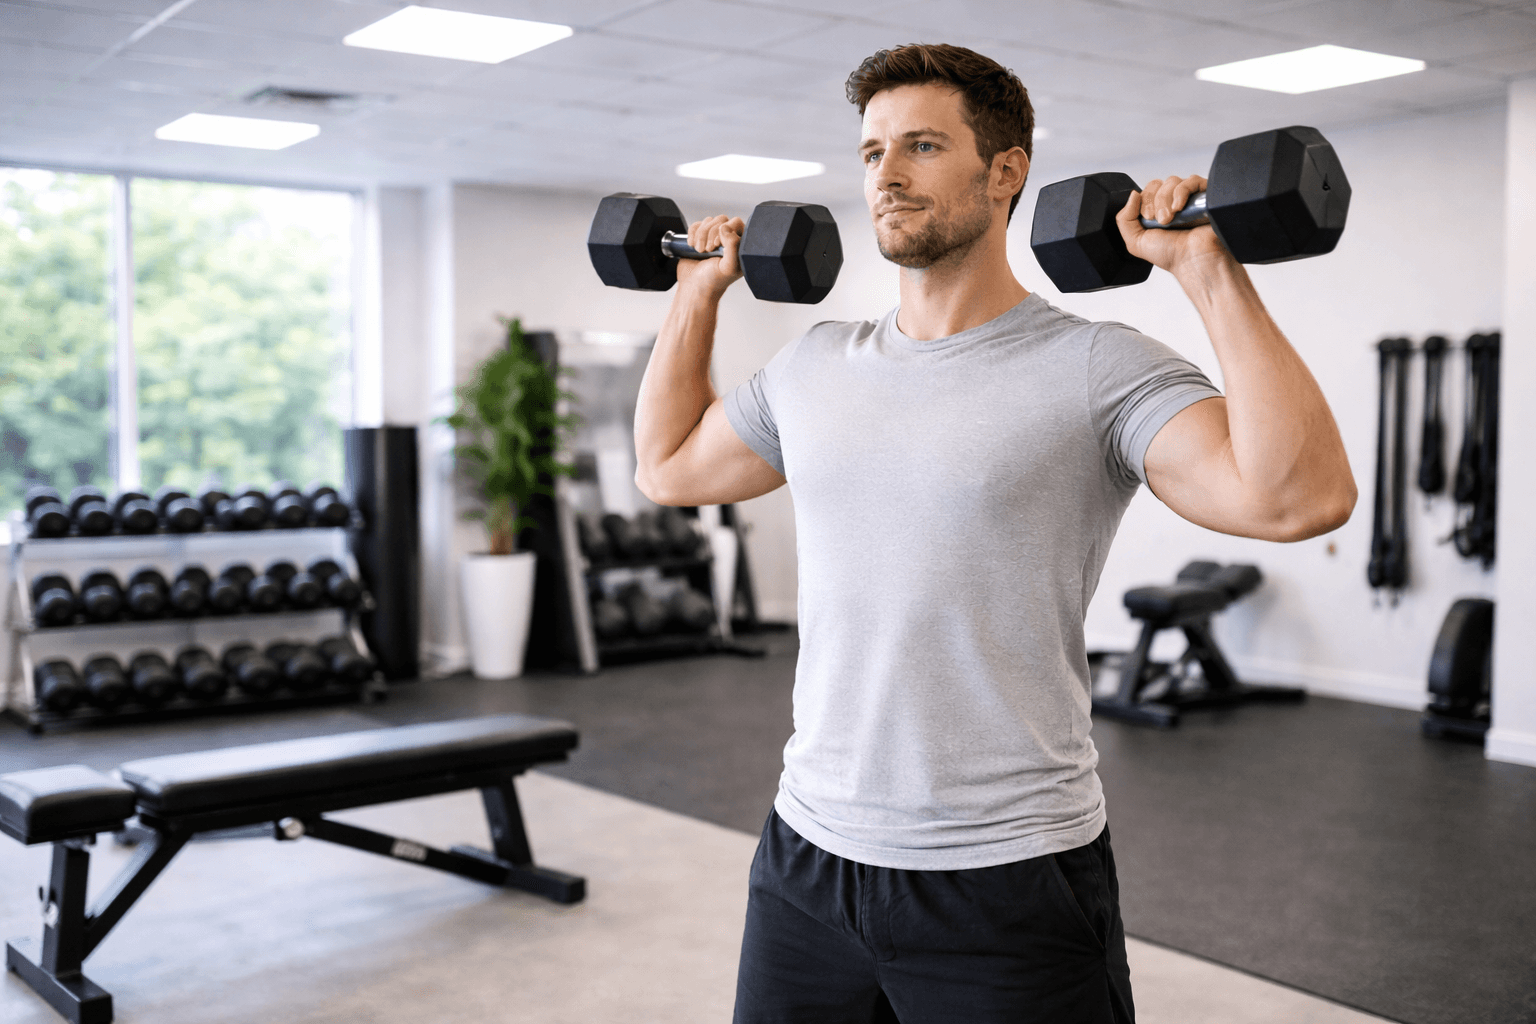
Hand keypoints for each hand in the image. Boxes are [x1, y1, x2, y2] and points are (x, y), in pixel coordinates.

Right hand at [676, 214, 744, 295]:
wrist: (694, 287)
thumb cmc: (714, 281)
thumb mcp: (728, 267)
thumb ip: (733, 246)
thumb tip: (725, 227)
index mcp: (740, 246)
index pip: (737, 223)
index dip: (725, 230)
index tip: (716, 246)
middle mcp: (729, 240)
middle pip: (721, 220)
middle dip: (710, 234)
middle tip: (706, 250)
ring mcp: (714, 237)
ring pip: (708, 221)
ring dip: (701, 235)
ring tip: (699, 251)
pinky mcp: (700, 237)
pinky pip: (696, 225)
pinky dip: (692, 233)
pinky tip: (692, 245)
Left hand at [1116, 174, 1232, 277]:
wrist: (1192, 260)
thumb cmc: (1170, 255)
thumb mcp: (1136, 241)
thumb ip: (1125, 219)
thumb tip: (1133, 194)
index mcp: (1157, 211)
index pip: (1145, 191)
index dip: (1144, 201)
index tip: (1148, 218)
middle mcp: (1172, 203)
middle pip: (1157, 184)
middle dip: (1154, 201)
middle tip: (1159, 220)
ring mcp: (1189, 198)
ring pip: (1172, 181)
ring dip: (1166, 200)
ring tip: (1170, 219)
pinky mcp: (1205, 195)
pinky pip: (1192, 180)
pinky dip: (1181, 191)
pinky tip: (1179, 208)